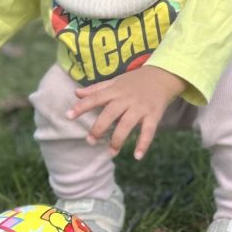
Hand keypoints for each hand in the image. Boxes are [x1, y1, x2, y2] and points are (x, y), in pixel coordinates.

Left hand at [67, 64, 186, 159]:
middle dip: (99, 128)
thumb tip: (76, 93)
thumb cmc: (135, 81)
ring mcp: (141, 107)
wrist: (163, 75)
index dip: (82, 106)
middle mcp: (127, 98)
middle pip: (110, 113)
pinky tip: (137, 156)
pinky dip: (143, 143)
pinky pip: (148, 130)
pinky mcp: (154, 115)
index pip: (96, 98)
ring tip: (111, 152)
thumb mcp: (116, 82)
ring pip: (127, 124)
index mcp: (116, 90)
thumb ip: (97, 89)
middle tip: (90, 141)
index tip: (68, 116)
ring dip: (118, 139)